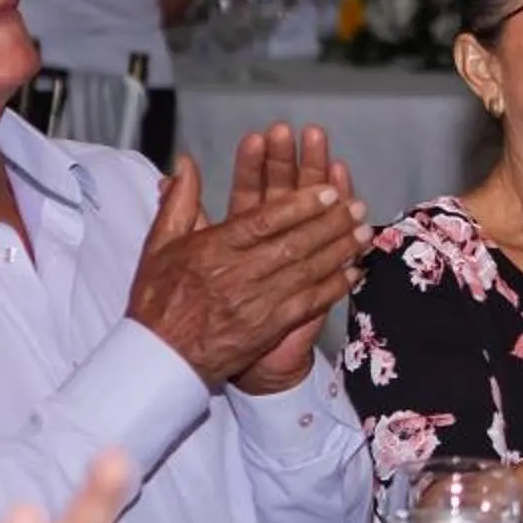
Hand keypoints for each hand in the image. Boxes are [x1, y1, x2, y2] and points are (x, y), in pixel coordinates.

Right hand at [128, 129, 370, 389]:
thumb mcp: (160, 244)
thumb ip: (179, 202)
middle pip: (293, 244)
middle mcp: (238, 275)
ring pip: (305, 271)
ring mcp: (256, 303)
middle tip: (357, 207)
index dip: (300, 204)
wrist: (161, 357)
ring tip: (363, 232)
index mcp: (213, 249)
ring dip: (338, 251)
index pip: (264, 221)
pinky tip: (352, 273)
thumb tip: (186, 164)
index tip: (327, 190)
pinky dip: (332, 288)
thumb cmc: (159, 298)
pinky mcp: (268, 328)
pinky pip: (307, 304)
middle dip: (329, 223)